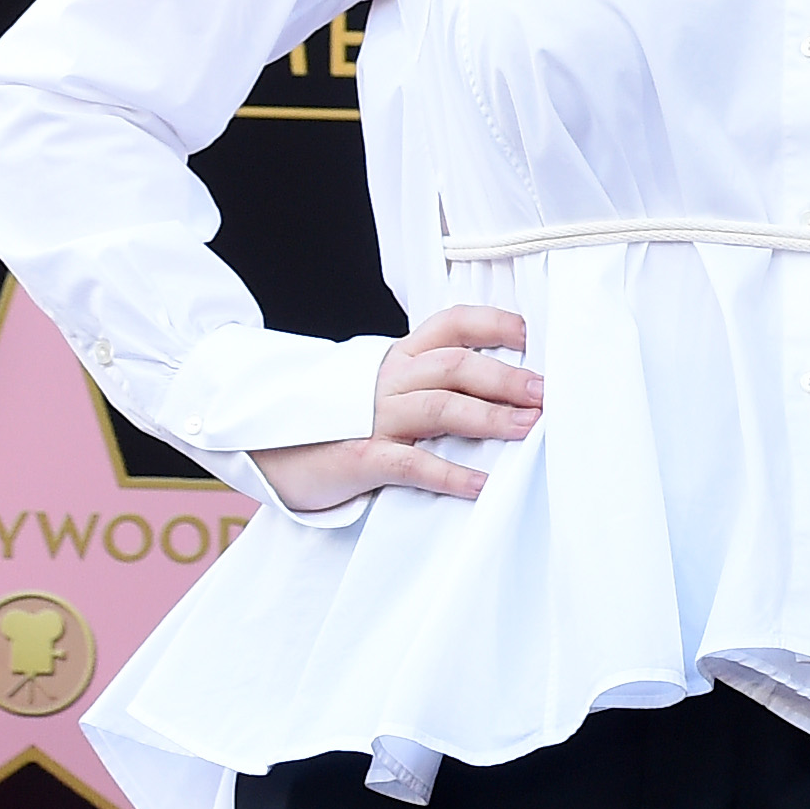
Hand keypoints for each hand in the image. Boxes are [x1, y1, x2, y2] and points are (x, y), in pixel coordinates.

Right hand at [251, 306, 542, 511]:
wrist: (260, 446)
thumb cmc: (340, 419)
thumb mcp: (385, 387)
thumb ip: (434, 381)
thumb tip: (512, 387)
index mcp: (400, 357)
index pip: (452, 324)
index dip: (496, 323)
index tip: (534, 334)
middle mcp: (389, 380)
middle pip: (455, 365)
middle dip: (507, 377)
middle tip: (549, 393)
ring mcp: (373, 418)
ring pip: (440, 408)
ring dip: (491, 418)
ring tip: (531, 430)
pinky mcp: (360, 457)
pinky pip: (411, 464)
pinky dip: (450, 474)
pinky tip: (483, 485)